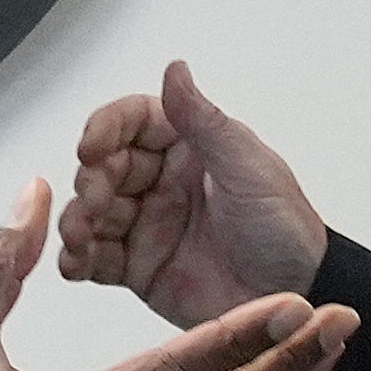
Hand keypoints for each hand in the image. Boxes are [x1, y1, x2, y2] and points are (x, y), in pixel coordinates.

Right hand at [57, 61, 325, 329]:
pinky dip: (77, 259)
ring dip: (75, 220)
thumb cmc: (285, 230)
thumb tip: (175, 70)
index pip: (132, 121)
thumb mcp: (248, 168)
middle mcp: (162, 181)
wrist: (295, 300)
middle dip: (89, 180)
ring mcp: (147, 224)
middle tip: (95, 199)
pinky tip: (76, 263)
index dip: (105, 128)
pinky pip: (94, 257)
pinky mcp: (138, 267)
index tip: (92, 146)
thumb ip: (204, 122)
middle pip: (102, 166)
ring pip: (90, 211)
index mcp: (188, 147)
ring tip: (79, 237)